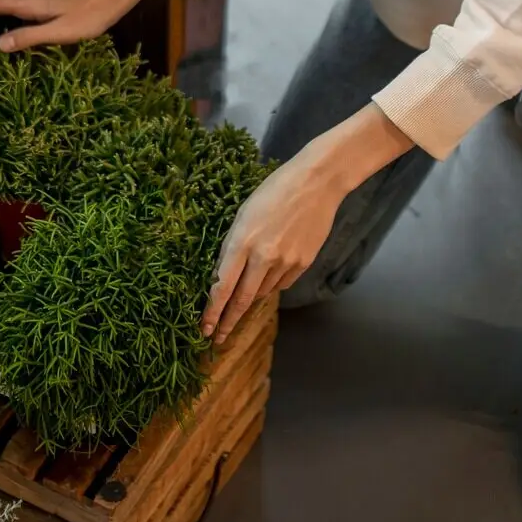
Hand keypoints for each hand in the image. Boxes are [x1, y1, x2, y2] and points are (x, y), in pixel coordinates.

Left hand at [201, 152, 344, 344]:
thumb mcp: (243, 214)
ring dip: (251, 296)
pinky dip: (272, 283)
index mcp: (242, 242)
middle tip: (219, 337)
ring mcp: (286, 263)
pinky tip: (272, 270)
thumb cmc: (274, 191)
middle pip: (242, 299)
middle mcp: (263, 257)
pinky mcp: (303, 264)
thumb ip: (232, 247)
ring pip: (262, 292)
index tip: (205, 330)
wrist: (317, 183)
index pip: (222, 287)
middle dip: (228, 321)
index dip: (213, 312)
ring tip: (248, 289)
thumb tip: (223, 277)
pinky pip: (281, 284)